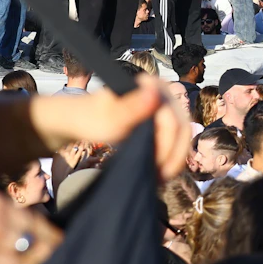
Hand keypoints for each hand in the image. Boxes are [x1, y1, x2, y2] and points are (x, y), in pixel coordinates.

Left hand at [50, 74, 188, 173]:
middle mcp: (164, 92)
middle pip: (182, 129)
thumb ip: (132, 108)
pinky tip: (160, 169)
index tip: (155, 168)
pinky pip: (176, 139)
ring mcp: (165, 105)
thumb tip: (155, 95)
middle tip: (159, 178)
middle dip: (173, 156)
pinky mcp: (163, 118)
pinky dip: (171, 156)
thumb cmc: (91, 119)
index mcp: (154, 85)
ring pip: (181, 136)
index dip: (166, 147)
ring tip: (160, 177)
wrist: (81, 122)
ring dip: (174, 159)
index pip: (173, 121)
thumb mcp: (109, 119)